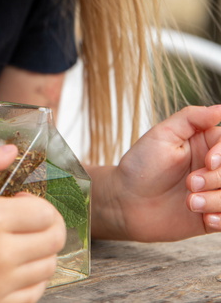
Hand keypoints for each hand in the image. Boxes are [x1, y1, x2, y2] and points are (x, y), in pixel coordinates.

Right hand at [0, 144, 65, 302]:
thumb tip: (11, 150)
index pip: (47, 215)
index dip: (40, 204)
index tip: (20, 201)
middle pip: (53, 243)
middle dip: (47, 226)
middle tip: (24, 219)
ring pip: (47, 270)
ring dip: (40, 252)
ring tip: (16, 241)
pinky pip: (32, 296)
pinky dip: (30, 280)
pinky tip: (10, 266)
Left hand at [109, 104, 220, 241]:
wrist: (125, 201)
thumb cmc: (142, 164)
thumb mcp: (163, 134)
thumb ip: (192, 118)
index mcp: (205, 144)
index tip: (208, 161)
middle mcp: (212, 167)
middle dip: (215, 178)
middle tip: (190, 183)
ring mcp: (212, 192)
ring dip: (214, 200)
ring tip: (189, 202)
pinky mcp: (210, 216)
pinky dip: (220, 219)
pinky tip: (203, 218)